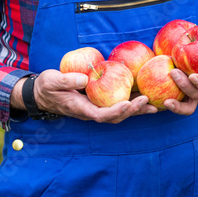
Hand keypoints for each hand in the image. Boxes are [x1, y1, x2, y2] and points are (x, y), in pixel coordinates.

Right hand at [12, 70, 156, 122]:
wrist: (42, 92)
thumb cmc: (47, 86)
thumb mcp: (52, 81)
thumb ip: (67, 81)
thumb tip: (85, 80)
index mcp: (81, 109)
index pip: (101, 115)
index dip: (115, 112)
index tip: (128, 104)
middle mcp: (91, 111)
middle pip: (115, 116)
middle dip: (132, 111)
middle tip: (148, 101)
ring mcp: (96, 107)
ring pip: (119, 112)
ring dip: (137, 109)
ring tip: (155, 105)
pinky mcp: (100, 101)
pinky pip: (118, 103)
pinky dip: (132, 102)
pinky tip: (145, 95)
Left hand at [164, 23, 197, 115]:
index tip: (192, 75)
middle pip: (196, 94)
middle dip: (184, 86)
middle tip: (173, 72)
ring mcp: (196, 96)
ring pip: (187, 107)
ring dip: (177, 105)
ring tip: (165, 101)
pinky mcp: (186, 97)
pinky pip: (179, 106)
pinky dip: (171, 107)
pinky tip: (159, 102)